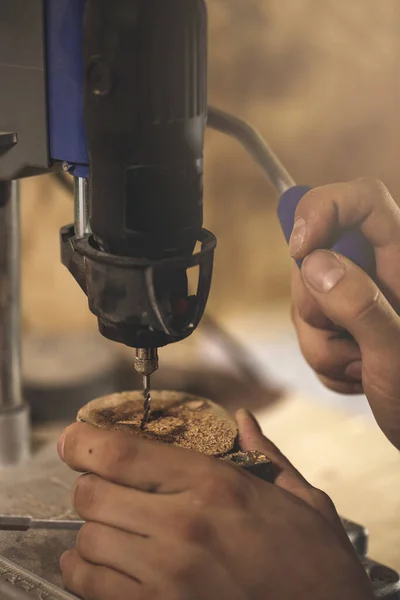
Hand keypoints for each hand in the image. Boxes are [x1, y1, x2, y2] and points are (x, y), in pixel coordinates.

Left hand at [58, 411, 372, 599]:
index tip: (74, 438)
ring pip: (88, 539)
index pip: (122, 452)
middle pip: (93, 493)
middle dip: (90, 484)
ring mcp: (166, 576)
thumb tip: (243, 419)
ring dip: (92, 528)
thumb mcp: (301, 499)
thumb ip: (264, 454)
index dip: (84, 440)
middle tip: (103, 484)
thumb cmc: (315, 565)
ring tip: (109, 525)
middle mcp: (183, 526)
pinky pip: (90, 587)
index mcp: (215, 486)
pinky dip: (82, 571)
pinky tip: (97, 564)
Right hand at [289, 177, 399, 448]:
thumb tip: (315, 262)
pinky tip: (356, 373)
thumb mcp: (397, 354)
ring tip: (361, 366)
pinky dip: (325, 359)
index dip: (324, 209)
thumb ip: (360, 304)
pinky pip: (308, 330)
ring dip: (323, 343)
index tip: (300, 248)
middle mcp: (379, 273)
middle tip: (351, 340)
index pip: (362, 201)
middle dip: (317, 304)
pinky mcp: (343, 323)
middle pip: (317, 255)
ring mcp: (358, 298)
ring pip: (307, 299)